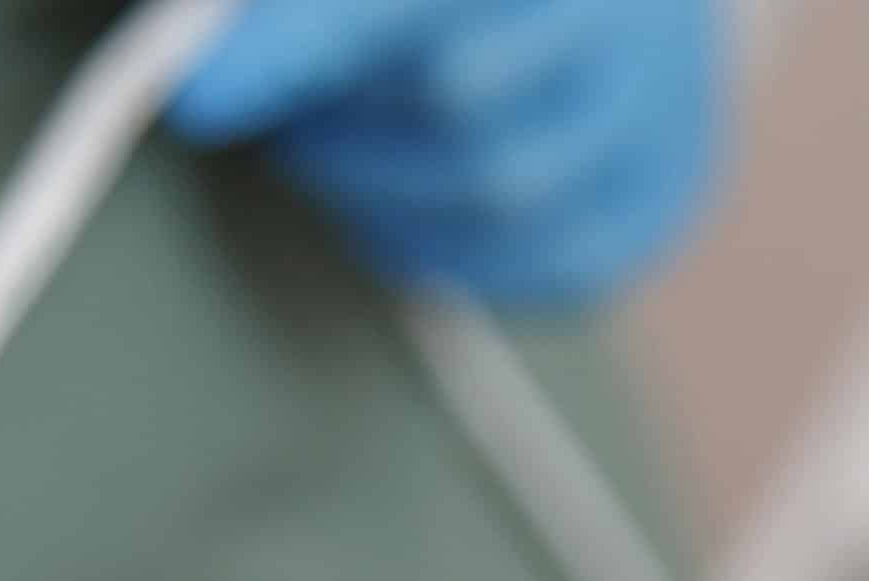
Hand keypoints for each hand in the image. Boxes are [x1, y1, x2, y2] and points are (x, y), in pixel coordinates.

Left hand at [166, 0, 722, 311]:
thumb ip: (299, 7)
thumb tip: (202, 54)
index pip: (401, 4)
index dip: (295, 50)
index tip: (200, 96)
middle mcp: (618, 14)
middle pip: (451, 99)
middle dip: (336, 125)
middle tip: (288, 117)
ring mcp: (661, 107)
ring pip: (497, 194)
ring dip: (382, 194)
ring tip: (343, 154)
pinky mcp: (668, 194)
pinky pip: (549, 266)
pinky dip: (452, 250)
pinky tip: (409, 209)